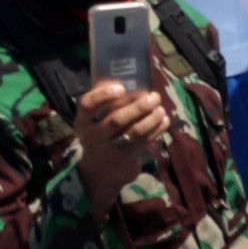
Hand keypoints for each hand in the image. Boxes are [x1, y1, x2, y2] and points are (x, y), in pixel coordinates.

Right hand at [70, 76, 173, 214]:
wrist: (101, 169)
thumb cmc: (100, 134)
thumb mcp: (94, 120)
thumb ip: (105, 102)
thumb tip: (126, 78)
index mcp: (83, 122)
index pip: (87, 105)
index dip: (103, 95)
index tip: (121, 88)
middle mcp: (94, 136)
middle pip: (116, 120)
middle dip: (137, 107)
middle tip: (153, 97)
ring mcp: (111, 149)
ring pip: (134, 132)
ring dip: (151, 119)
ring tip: (160, 108)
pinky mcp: (127, 158)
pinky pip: (145, 141)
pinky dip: (157, 129)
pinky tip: (164, 119)